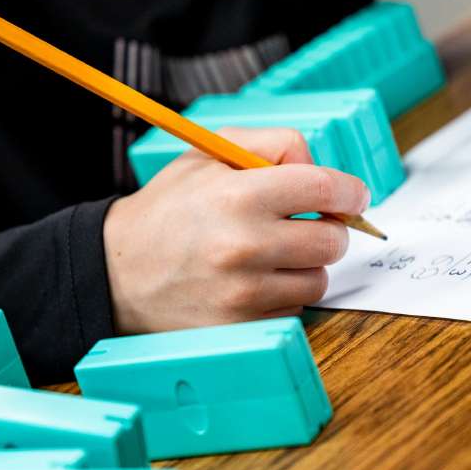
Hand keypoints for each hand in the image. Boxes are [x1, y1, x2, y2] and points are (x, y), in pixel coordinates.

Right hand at [103, 127, 371, 334]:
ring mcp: (243, 292)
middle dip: (327, 229)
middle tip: (302, 224)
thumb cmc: (170, 209)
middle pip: (332, 239)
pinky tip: (253, 280)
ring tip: (270, 253)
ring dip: (305, 265)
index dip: (348, 190)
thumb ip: (272, 144)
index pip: (325, 189)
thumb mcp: (209, 153)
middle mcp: (243, 246)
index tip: (352, 195)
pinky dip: (283, 293)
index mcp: (238, 195)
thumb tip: (321, 168)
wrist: (118, 270)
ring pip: (319, 279)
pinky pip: (294, 309)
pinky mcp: (241, 325)